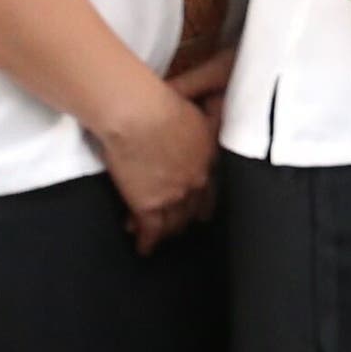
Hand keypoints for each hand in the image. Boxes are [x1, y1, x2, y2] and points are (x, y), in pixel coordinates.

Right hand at [92, 71, 218, 251]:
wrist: (139, 115)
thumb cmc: (163, 103)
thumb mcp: (194, 112)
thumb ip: (202, 122)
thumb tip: (210, 111)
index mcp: (209, 157)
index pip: (212, 186)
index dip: (205, 199)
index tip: (203, 208)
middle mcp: (196, 181)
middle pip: (194, 208)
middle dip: (188, 218)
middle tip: (181, 225)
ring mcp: (173, 195)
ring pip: (174, 223)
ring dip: (167, 231)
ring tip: (160, 237)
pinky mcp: (148, 204)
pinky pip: (150, 230)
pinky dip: (147, 241)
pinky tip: (143, 248)